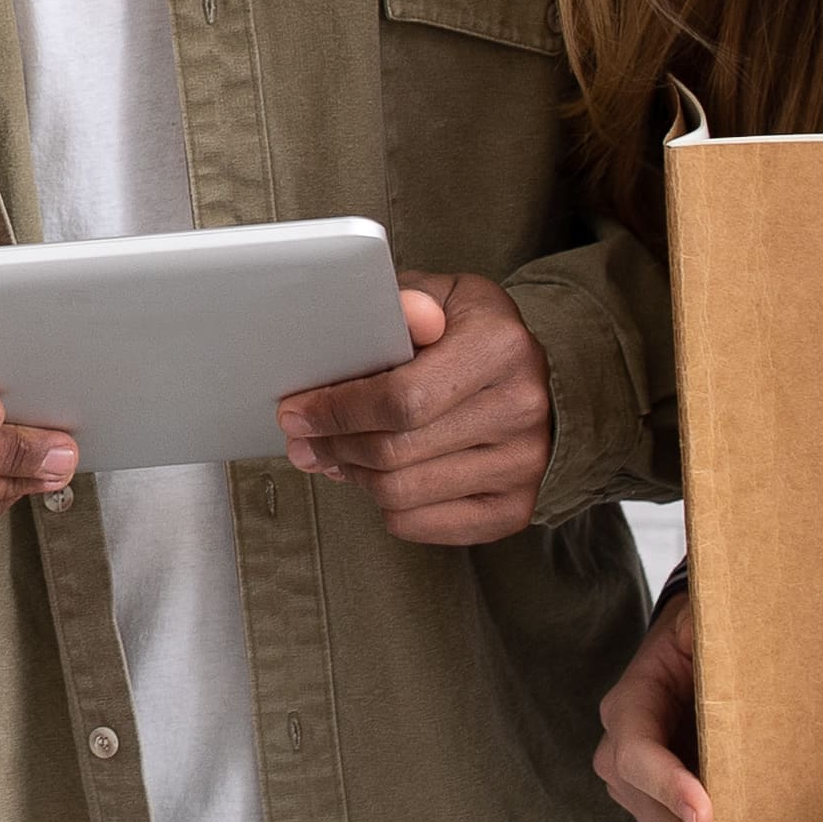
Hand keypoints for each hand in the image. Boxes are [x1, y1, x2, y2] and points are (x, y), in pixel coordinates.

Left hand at [277, 275, 550, 549]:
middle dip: (333, 445)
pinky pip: (419, 525)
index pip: (401, 399)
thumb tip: (403, 313)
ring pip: (400, 493)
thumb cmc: (464, 331)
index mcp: (501, 347)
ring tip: (337, 454)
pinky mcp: (513, 507)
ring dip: (354, 475)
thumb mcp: (435, 296)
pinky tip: (377, 477)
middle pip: (395, 452)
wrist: (526, 375)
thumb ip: (406, 302)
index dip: (336, 411)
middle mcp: (522, 408)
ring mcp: (524, 464)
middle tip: (303, 438)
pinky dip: (384, 506)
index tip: (295, 412)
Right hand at [591, 588, 725, 821]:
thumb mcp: (700, 623)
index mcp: (630, 706)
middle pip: (653, 815)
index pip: (635, 756)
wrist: (692, 647)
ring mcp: (642, 784)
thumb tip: (732, 641)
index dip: (668, 788)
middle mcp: (623, 752)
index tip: (706, 815)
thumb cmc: (700, 635)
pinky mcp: (667, 803)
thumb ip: (709, 632)